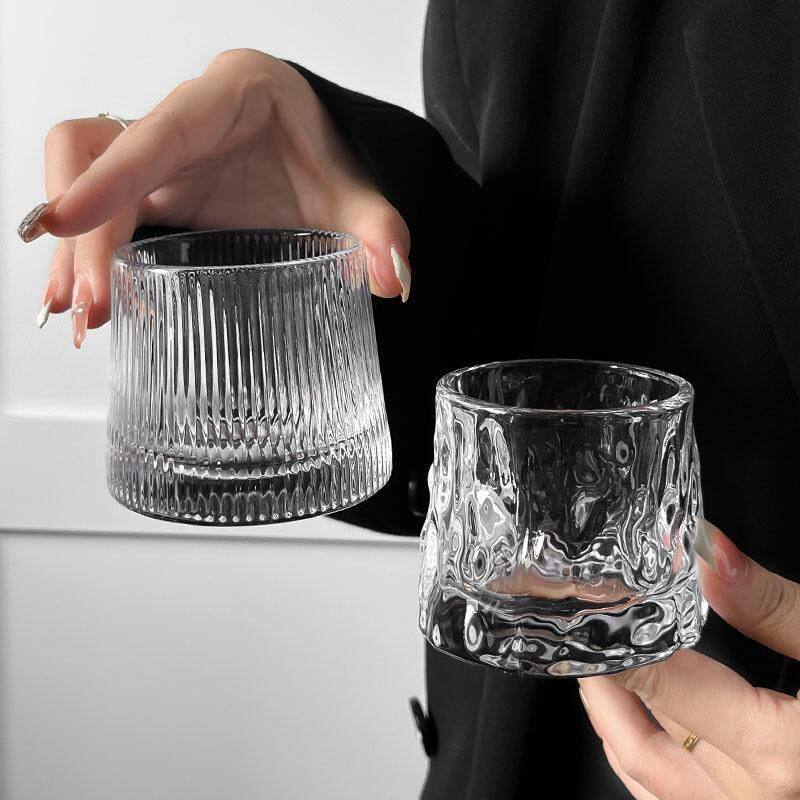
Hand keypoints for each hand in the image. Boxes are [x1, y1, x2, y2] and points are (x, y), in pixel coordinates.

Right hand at [17, 48, 410, 346]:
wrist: (321, 154)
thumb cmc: (327, 157)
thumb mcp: (355, 191)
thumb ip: (381, 228)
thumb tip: (396, 278)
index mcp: (230, 95)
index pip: (159, 131)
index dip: (108, 177)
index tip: (67, 221)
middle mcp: (182, 118)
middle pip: (97, 153)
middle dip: (86, 230)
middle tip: (90, 304)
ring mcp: (160, 153)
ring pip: (84, 175)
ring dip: (73, 245)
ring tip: (74, 311)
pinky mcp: (153, 188)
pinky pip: (102, 207)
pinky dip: (89, 252)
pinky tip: (88, 300)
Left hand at [578, 519, 799, 799]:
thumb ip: (773, 605)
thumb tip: (704, 550)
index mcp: (783, 757)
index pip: (660, 688)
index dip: (613, 644)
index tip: (584, 609)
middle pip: (638, 748)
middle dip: (600, 690)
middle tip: (584, 640)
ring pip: (650, 785)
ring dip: (617, 728)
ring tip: (605, 674)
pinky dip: (651, 765)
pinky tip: (655, 725)